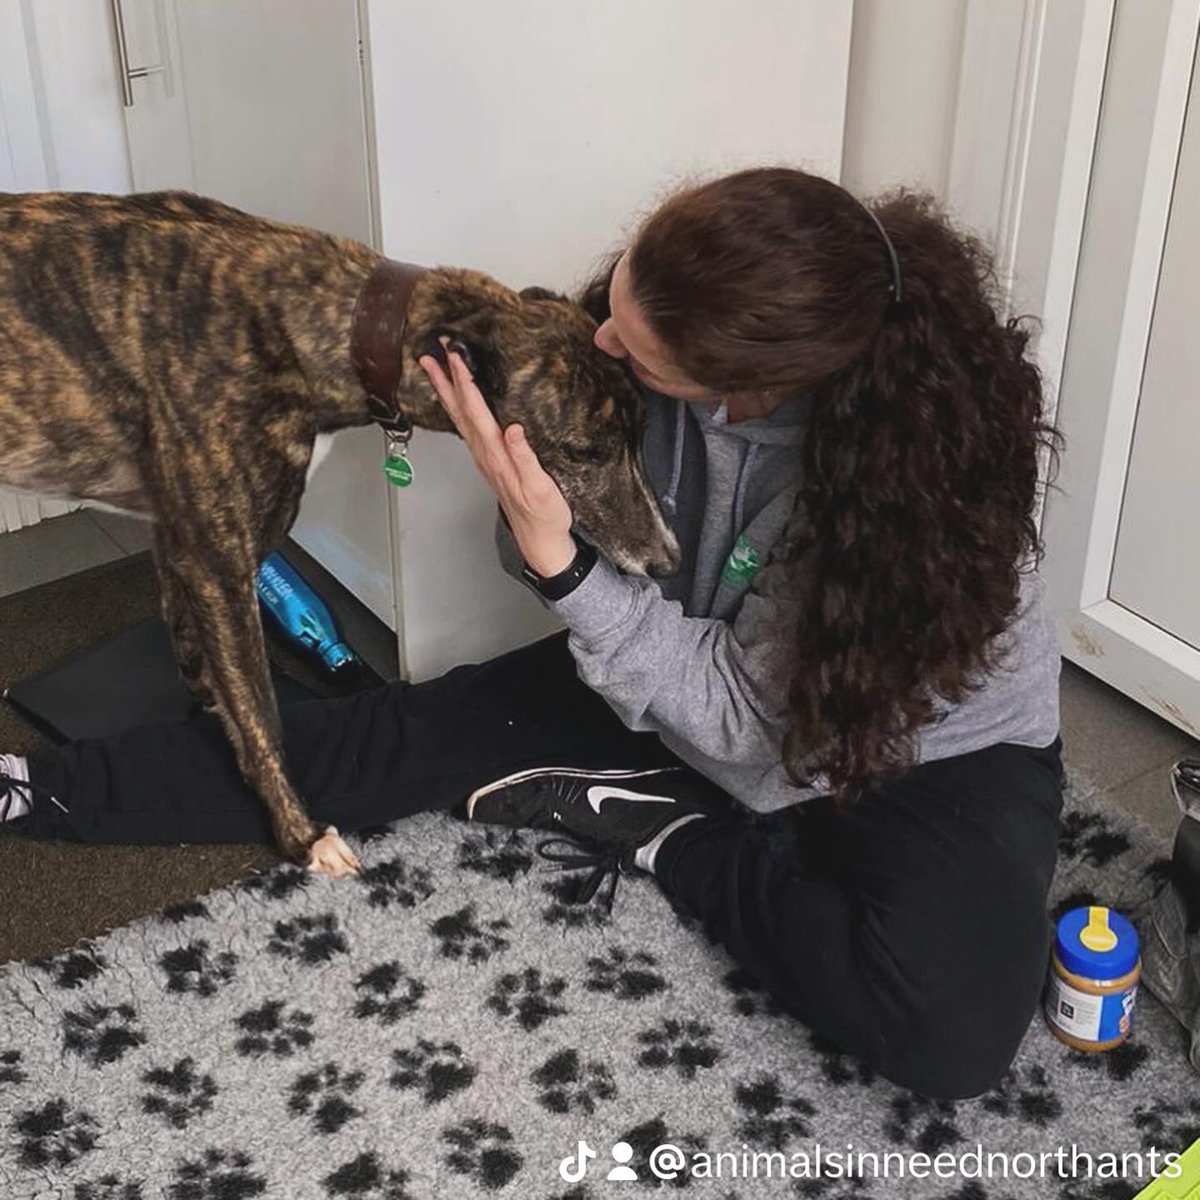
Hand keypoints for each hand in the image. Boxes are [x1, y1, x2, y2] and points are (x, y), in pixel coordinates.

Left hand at [419, 342, 575, 576]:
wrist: (538, 539)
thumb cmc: (543, 514)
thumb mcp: (541, 487)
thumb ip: (526, 458)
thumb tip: (513, 430)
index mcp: (496, 455)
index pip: (476, 410)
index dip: (465, 382)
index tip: (455, 357)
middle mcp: (485, 455)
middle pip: (459, 411)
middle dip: (445, 381)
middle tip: (430, 355)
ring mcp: (484, 459)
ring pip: (460, 419)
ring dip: (447, 393)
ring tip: (435, 371)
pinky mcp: (489, 462)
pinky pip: (467, 428)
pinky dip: (458, 409)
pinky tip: (458, 402)